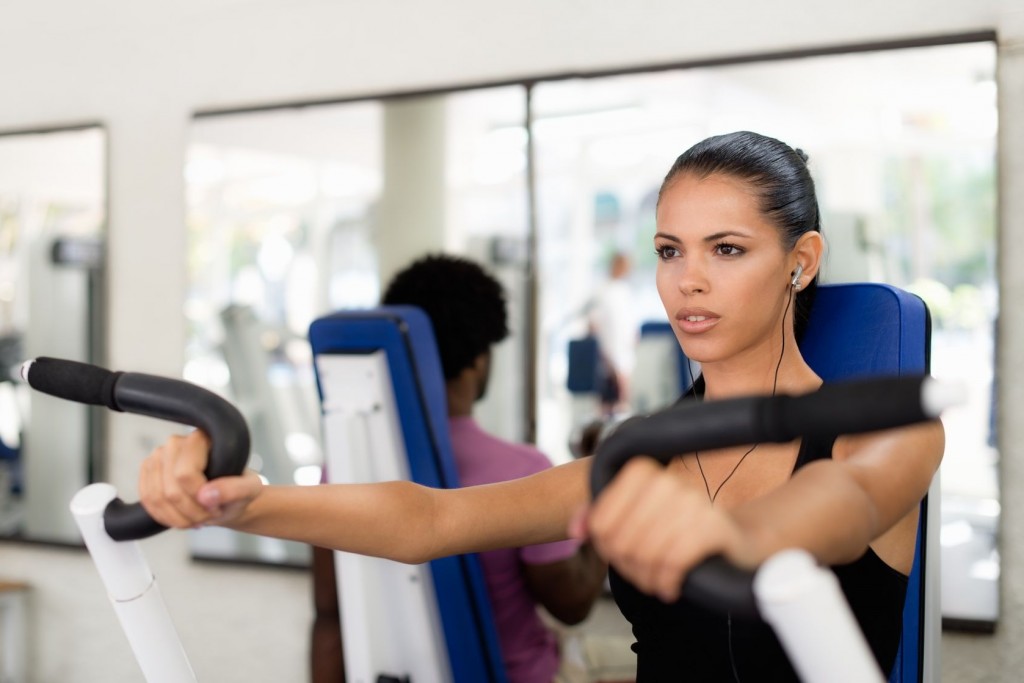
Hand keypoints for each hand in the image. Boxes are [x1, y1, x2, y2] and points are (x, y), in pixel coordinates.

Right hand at [139, 429, 262, 528]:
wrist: (224, 497)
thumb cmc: (237, 489)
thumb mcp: (250, 489)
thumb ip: (235, 490)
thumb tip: (206, 496)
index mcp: (201, 439)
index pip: (185, 474)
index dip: (199, 498)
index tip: (216, 506)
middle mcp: (174, 443)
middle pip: (170, 490)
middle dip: (191, 512)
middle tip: (208, 516)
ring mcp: (157, 457)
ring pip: (156, 498)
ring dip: (178, 518)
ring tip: (197, 519)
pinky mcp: (147, 473)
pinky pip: (147, 501)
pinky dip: (164, 517)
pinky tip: (182, 519)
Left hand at [576, 457, 748, 602]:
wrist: (734, 537)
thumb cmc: (678, 529)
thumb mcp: (637, 519)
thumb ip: (600, 519)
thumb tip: (574, 532)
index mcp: (641, 472)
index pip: (601, 522)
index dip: (606, 549)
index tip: (622, 557)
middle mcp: (666, 480)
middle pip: (621, 541)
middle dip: (628, 568)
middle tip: (641, 576)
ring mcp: (692, 501)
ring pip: (645, 553)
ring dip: (647, 579)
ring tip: (655, 583)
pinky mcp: (713, 526)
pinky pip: (673, 561)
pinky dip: (667, 582)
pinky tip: (671, 587)